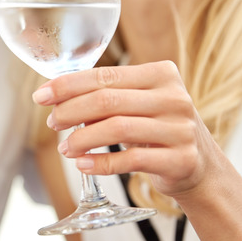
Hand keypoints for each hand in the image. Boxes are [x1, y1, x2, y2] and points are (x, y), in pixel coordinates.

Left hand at [31, 61, 221, 198]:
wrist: (200, 166)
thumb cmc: (158, 128)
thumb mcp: (140, 104)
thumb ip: (107, 96)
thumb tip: (56, 97)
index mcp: (161, 74)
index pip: (105, 75)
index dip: (68, 85)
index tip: (41, 96)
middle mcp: (174, 97)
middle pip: (108, 100)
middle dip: (71, 111)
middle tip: (52, 123)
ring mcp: (180, 129)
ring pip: (118, 129)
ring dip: (83, 139)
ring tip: (65, 148)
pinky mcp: (180, 159)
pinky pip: (131, 161)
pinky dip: (100, 163)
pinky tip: (82, 164)